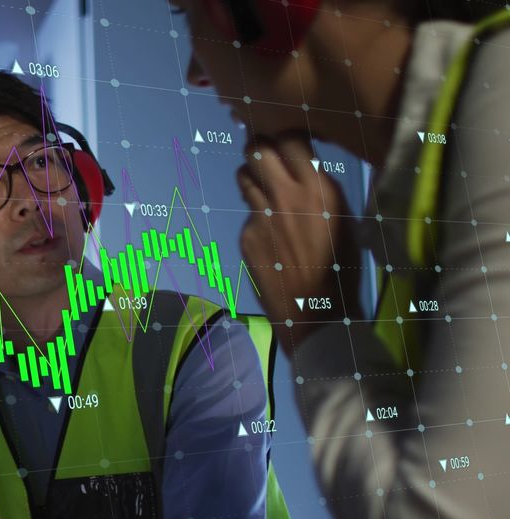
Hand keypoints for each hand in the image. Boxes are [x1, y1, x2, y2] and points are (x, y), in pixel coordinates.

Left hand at [236, 131, 361, 351]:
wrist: (316, 313)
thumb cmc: (342, 266)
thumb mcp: (344, 218)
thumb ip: (320, 188)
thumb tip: (305, 167)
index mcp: (320, 188)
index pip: (290, 138)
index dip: (285, 135)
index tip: (288, 142)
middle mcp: (287, 196)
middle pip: (257, 148)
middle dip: (259, 147)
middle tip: (266, 157)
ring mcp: (262, 216)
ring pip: (244, 175)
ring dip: (253, 178)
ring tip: (266, 193)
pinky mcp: (246, 236)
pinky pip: (247, 214)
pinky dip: (257, 219)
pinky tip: (272, 241)